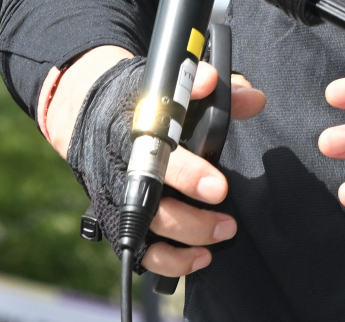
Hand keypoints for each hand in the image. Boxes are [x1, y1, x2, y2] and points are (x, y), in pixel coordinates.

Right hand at [41, 46, 265, 277]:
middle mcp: (124, 167)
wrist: (91, 114)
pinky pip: (143, 252)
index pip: (162, 156)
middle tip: (228, 214)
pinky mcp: (120, 220)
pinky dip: (172, 261)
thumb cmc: (142, 100)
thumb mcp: (170, 84)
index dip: (189, 173)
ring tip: (225, 230)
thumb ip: (210, 86)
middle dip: (192, 215)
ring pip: (151, 228)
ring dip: (191, 234)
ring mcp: (120, 197)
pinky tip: (201, 257)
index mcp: (138, 129)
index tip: (219, 187)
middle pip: (156, 201)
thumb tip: (252, 99)